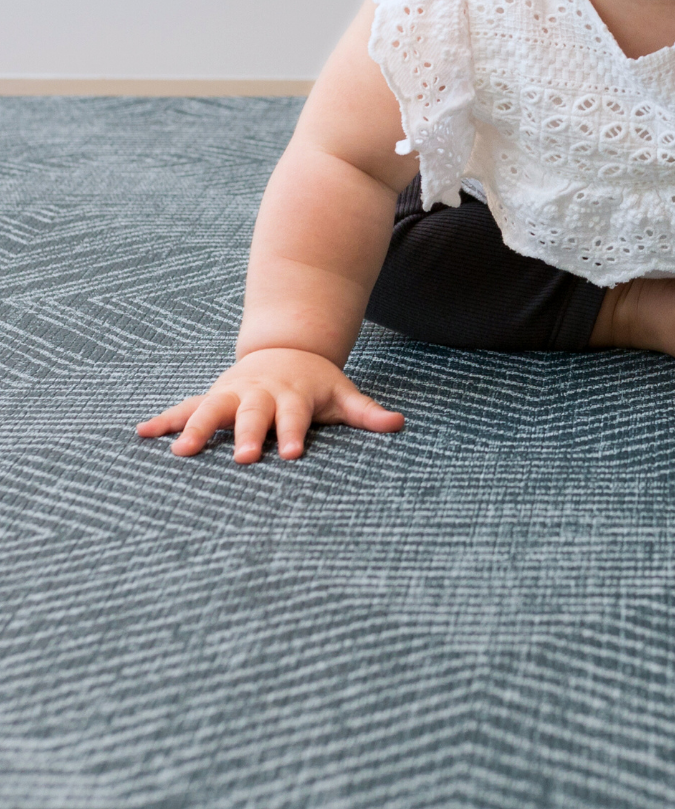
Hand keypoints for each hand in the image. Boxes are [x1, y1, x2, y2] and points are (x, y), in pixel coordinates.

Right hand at [136, 349, 403, 463]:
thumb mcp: (344, 394)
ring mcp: (233, 393)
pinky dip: (165, 419)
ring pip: (212, 409)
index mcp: (293, 395)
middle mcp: (260, 394)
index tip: (290, 454)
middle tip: (241, 459)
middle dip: (245, 434)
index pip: (295, 417)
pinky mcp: (213, 396)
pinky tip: (141, 432)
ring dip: (195, 428)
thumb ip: (367, 413)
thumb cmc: (317, 384)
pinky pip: (185, 407)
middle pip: (252, 415)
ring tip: (181, 451)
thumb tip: (399, 424)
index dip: (293, 433)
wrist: (287, 349)